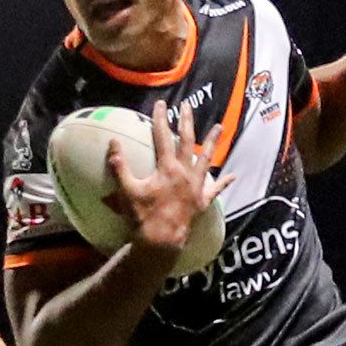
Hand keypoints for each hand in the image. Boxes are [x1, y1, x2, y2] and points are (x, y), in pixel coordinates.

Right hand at [104, 101, 227, 252]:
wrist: (161, 242)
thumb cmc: (142, 217)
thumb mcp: (127, 190)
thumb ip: (119, 166)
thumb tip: (112, 142)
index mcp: (167, 169)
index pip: (163, 137)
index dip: (160, 119)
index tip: (160, 104)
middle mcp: (185, 174)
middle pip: (187, 141)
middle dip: (187, 122)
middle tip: (188, 106)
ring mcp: (196, 187)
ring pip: (207, 159)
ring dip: (212, 142)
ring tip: (219, 127)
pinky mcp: (202, 202)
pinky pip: (215, 190)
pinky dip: (224, 182)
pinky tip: (232, 176)